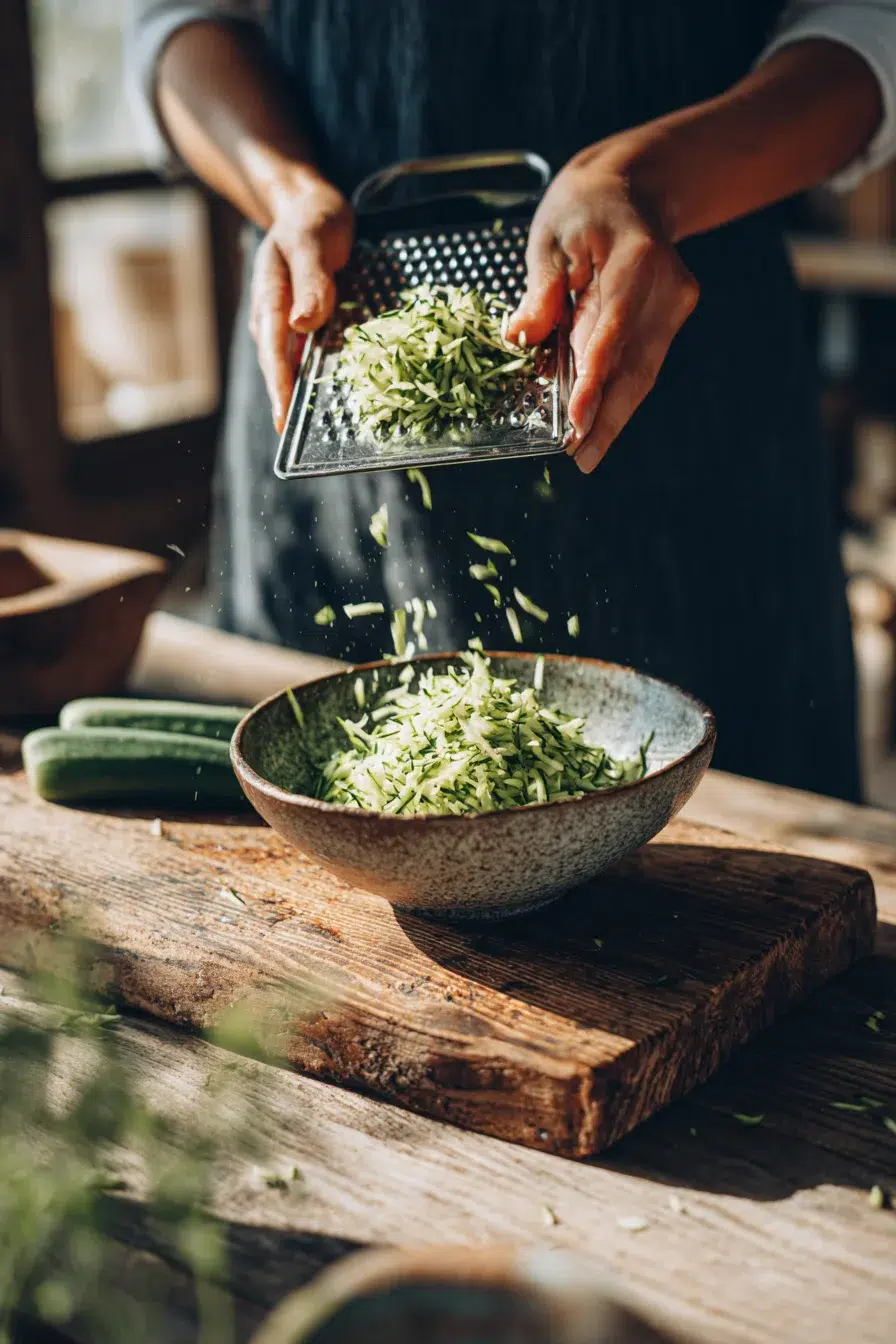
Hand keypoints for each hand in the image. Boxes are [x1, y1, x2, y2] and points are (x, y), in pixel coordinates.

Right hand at [249, 175, 353, 430]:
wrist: (308, 207)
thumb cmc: (312, 221)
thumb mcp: (313, 242)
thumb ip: (311, 281)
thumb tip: (302, 324)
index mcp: (270, 296)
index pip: (273, 350)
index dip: (279, 387)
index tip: (284, 420)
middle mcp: (273, 314)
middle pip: (277, 365)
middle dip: (285, 400)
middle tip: (295, 438)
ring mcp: (285, 321)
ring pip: (289, 363)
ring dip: (298, 392)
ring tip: (310, 427)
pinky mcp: (300, 323)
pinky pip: (304, 354)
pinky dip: (311, 374)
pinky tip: (325, 394)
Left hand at [507, 151, 698, 472]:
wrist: (632, 190)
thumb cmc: (584, 209)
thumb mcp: (551, 238)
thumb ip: (540, 290)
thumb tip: (521, 337)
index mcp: (638, 259)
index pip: (614, 329)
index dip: (595, 378)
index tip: (578, 418)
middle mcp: (667, 287)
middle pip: (637, 364)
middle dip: (608, 416)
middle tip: (582, 458)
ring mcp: (674, 306)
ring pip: (643, 372)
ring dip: (614, 415)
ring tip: (587, 453)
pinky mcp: (670, 320)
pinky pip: (641, 363)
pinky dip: (617, 393)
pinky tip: (595, 422)